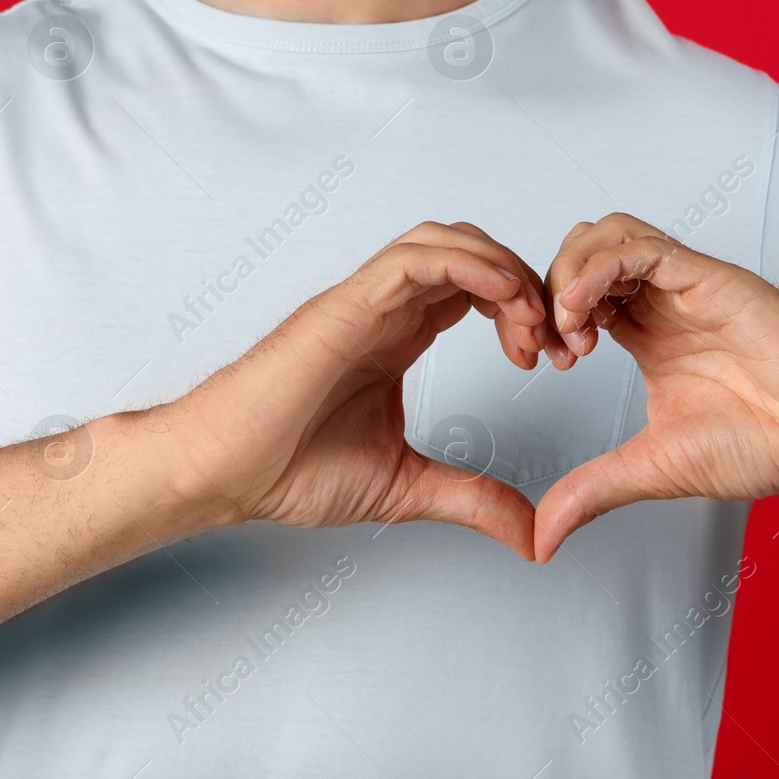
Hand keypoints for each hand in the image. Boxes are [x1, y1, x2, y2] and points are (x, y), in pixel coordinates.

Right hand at [145, 221, 563, 559]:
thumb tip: (532, 537)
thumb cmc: (289, 470)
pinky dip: (468, 264)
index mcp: (399, 335)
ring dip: (504, 268)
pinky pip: (416, 259)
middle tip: (555, 343)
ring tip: (531, 322)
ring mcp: (366, 301)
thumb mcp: (409, 487)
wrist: (223, 473)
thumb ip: (473, 500)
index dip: (526, 311)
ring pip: (448, 241)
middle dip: (528, 286)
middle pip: (474, 255)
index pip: (480, 290)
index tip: (553, 360)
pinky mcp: (347, 304)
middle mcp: (386, 309)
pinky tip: (503, 296)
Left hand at [535, 213, 778, 559]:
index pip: (577, 293)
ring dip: (570, 271)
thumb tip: (541, 539)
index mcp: (649, 333)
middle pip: (583, 250)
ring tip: (570, 326)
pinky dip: (597, 269)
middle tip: (551, 343)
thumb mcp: (652, 467)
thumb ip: (592, 491)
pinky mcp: (709, 276)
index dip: (546, 317)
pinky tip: (587, 315)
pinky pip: (640, 246)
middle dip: (548, 286)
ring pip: (606, 234)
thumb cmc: (764, 446)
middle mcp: (664, 301)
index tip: (542, 363)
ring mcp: (686, 283)